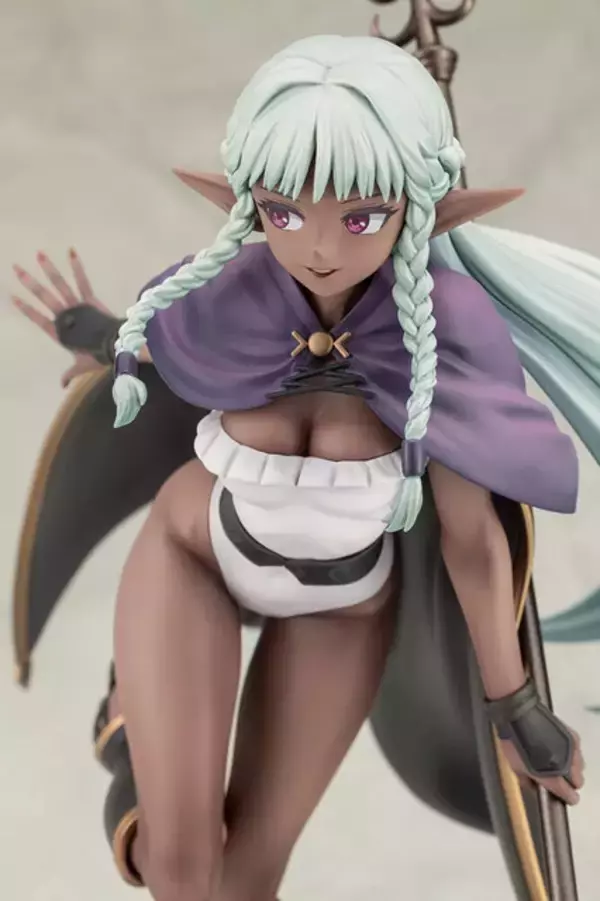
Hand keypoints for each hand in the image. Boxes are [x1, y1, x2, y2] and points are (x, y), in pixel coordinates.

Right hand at [12, 249, 112, 387]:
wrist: (118, 347)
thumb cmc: (99, 356)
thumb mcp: (82, 367)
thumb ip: (70, 374)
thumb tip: (62, 385)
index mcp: (60, 332)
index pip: (38, 318)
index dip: (26, 308)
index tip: (13, 297)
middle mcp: (65, 316)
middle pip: (43, 297)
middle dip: (29, 282)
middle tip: (16, 268)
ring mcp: (77, 306)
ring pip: (59, 285)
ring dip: (48, 269)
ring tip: (38, 254)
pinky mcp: (90, 299)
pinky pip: (82, 280)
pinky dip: (77, 266)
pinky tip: (71, 251)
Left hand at [500, 728, 584, 804]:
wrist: (518, 714)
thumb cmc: (513, 740)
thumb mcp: (515, 767)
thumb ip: (528, 781)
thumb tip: (534, 787)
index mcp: (552, 775)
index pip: (570, 794)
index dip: (569, 798)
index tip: (567, 798)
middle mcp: (565, 763)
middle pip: (578, 781)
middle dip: (570, 782)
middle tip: (558, 778)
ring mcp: (570, 749)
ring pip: (580, 766)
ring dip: (572, 767)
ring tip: (557, 761)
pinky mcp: (572, 735)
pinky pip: (577, 750)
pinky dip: (570, 752)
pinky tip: (558, 748)